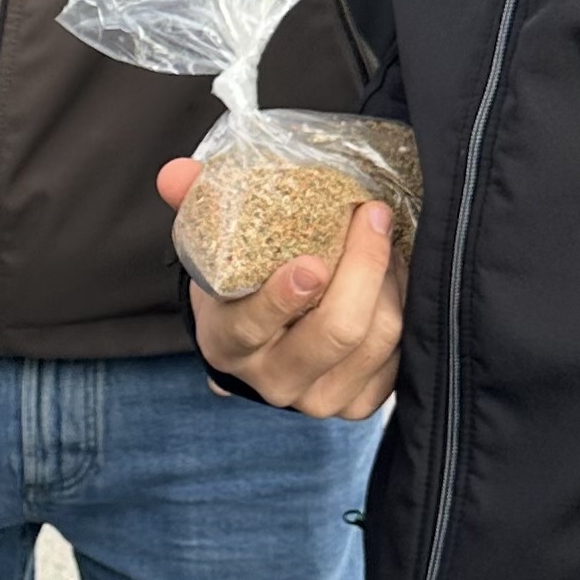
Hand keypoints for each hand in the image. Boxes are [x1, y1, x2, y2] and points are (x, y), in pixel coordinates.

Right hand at [161, 166, 404, 417]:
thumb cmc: (240, 286)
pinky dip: (405, 310)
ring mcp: (318, 398)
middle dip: (363, 268)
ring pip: (375, 340)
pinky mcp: (358, 404)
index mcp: (227, 342)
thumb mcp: (213, 248)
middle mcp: (272, 380)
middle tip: (373, 215)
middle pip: (335, 331)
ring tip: (386, 238)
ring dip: (390, 281)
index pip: (252, 325)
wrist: (261, 347)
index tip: (312, 261)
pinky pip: (397, 360)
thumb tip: (174, 174)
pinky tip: (395, 277)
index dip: (284, 298)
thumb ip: (196, 205)